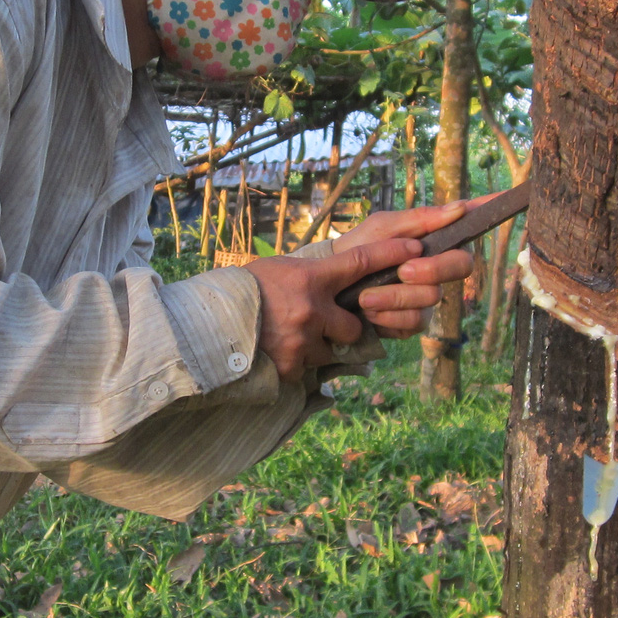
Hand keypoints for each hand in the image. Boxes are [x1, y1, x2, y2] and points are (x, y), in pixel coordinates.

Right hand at [243, 234, 431, 378]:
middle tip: (324, 327)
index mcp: (308, 278)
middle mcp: (312, 310)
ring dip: (317, 349)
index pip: (361, 262)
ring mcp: (303, 342)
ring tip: (286, 340)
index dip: (391, 255)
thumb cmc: (237, 292)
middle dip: (346, 330)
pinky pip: (306, 370)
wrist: (202, 327)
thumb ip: (308, 277)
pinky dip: (294, 365)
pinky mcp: (291, 368)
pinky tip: (273, 354)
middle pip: (355, 326)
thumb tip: (332, 277)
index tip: (415, 247)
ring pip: (331, 352)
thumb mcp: (274, 271)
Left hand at [330, 199, 478, 337]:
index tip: (507, 194)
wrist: (330, 285)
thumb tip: (459, 207)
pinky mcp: (413, 322)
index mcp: (434, 239)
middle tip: (402, 271)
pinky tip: (370, 311)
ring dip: (395, 297)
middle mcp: (439, 268)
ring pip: (432, 298)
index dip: (490, 209)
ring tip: (365, 296)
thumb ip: (419, 219)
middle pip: (462, 266)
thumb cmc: (359, 248)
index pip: (470, 223)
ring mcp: (428, 297)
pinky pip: (415, 322)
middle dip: (431, 270)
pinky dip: (388, 317)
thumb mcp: (383, 227)